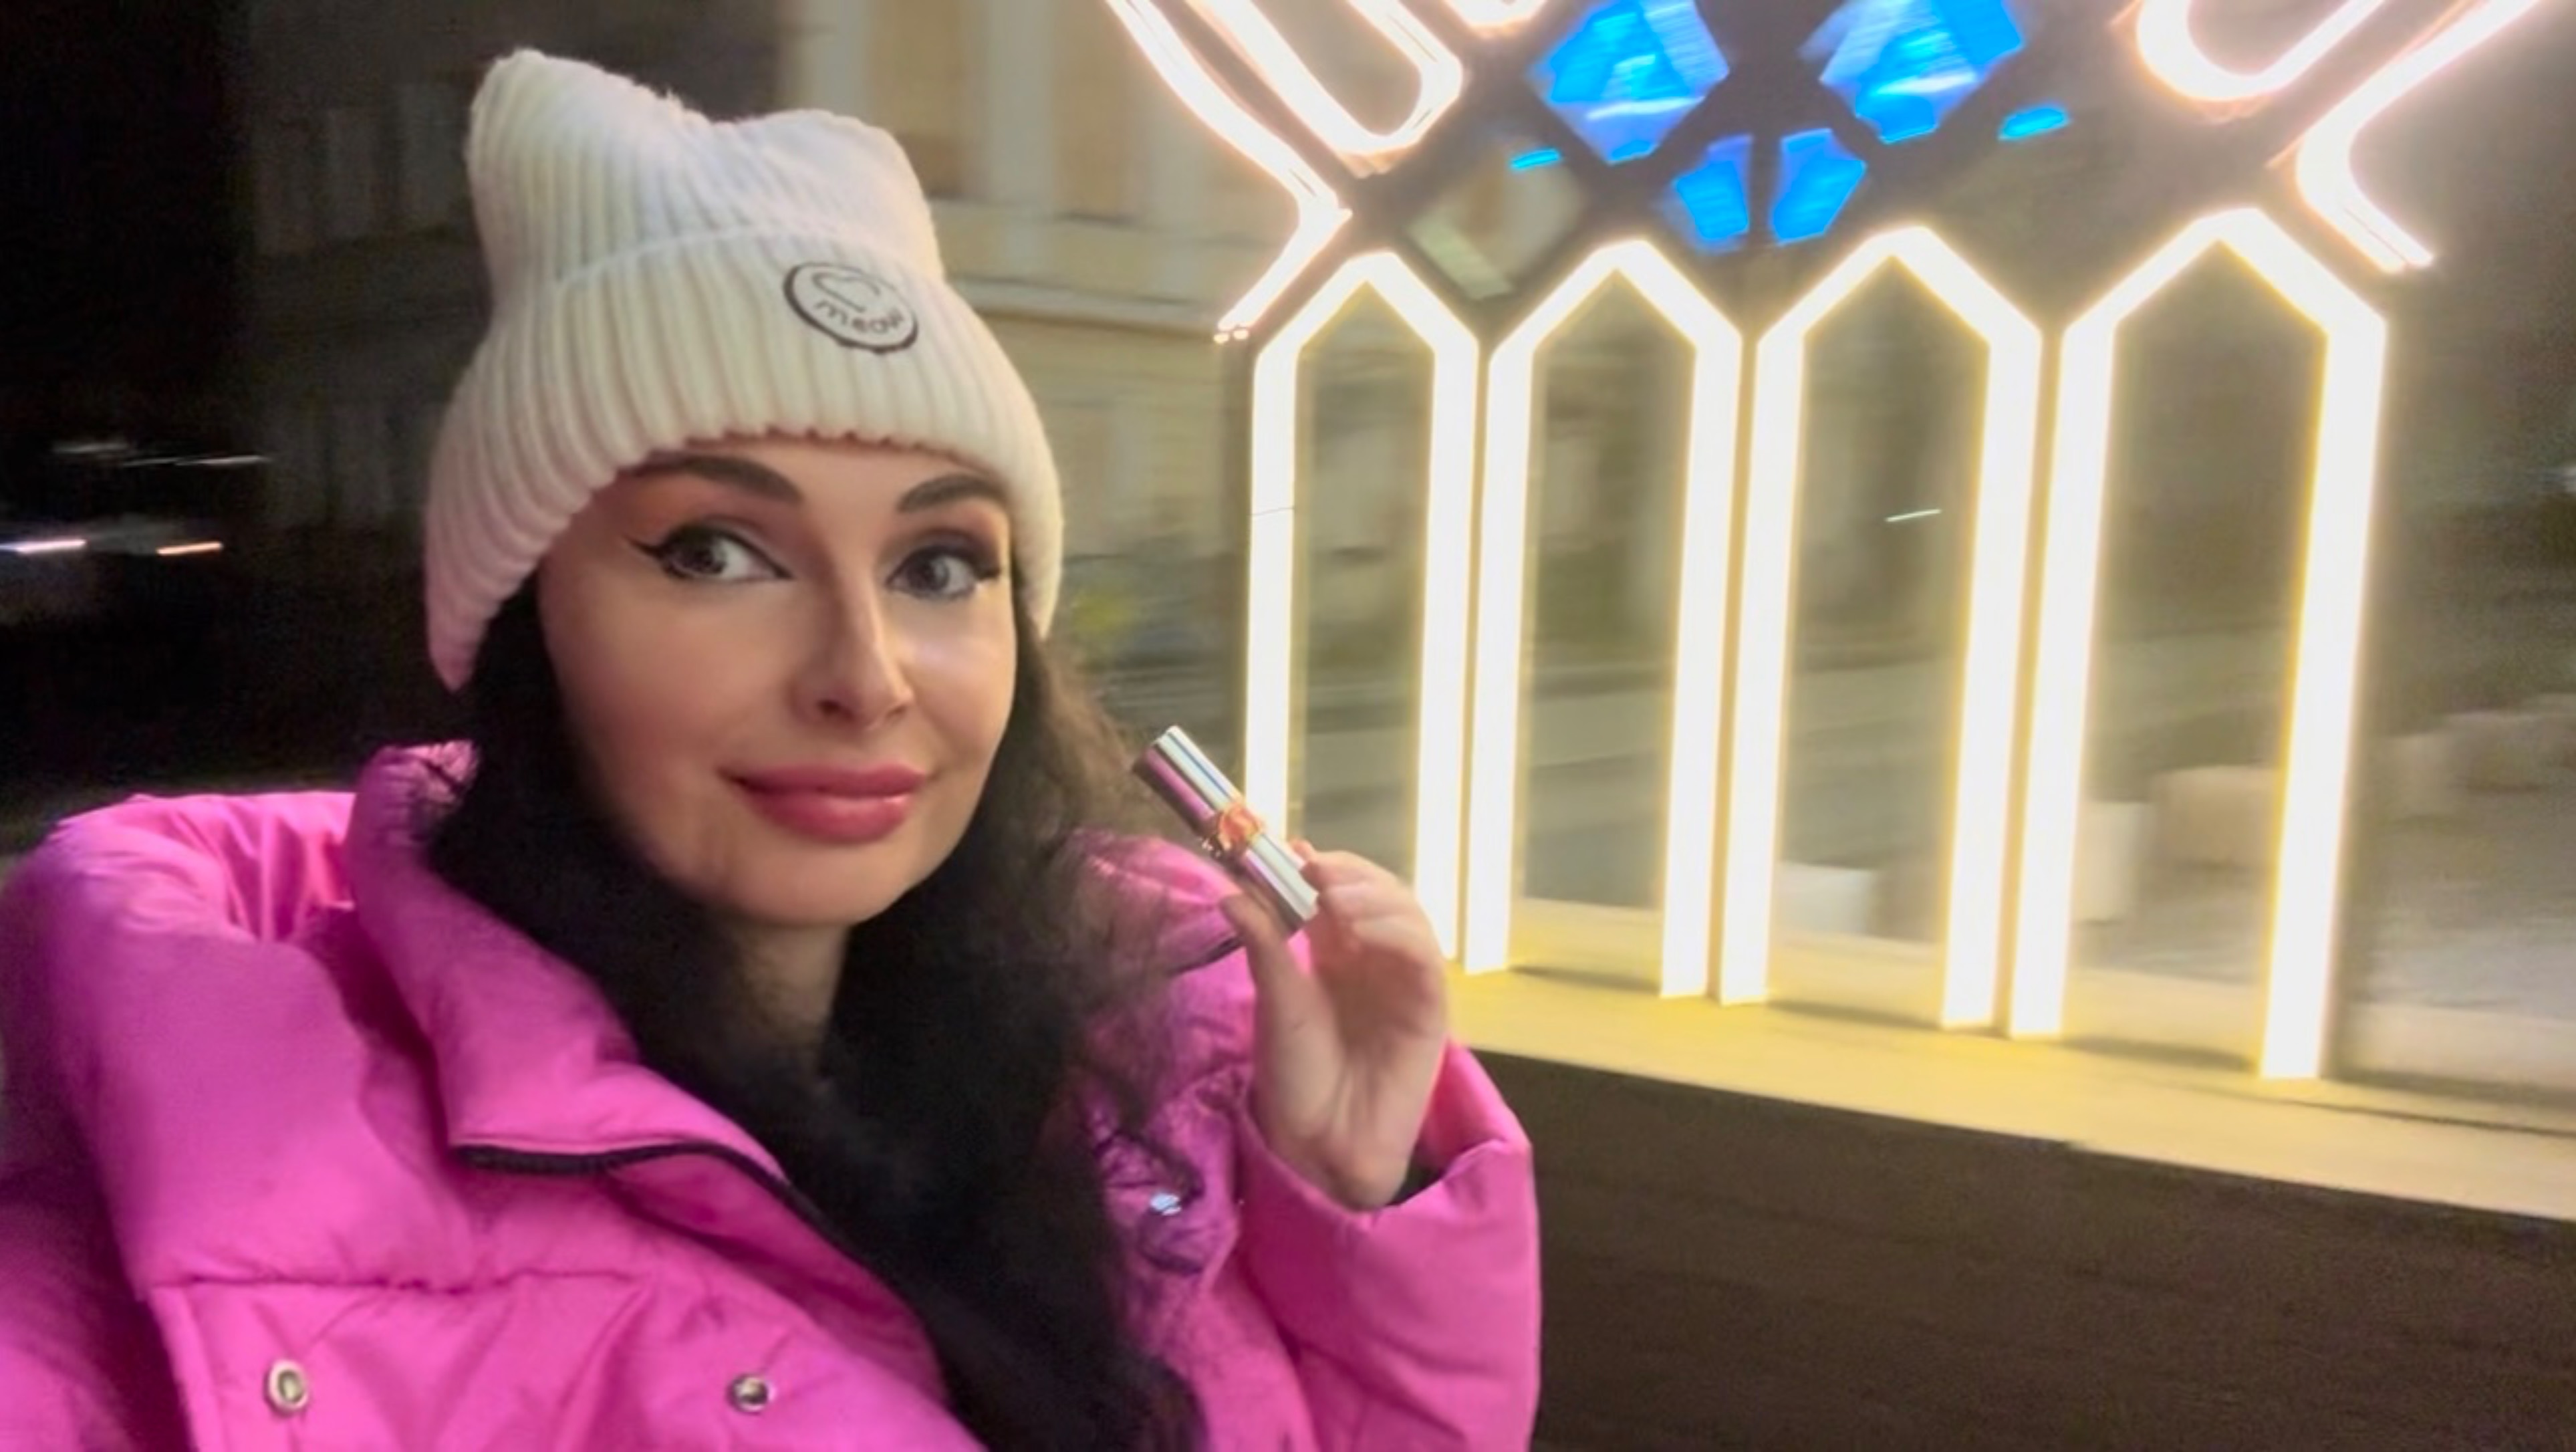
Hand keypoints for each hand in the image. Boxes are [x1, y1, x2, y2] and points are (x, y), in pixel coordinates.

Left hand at [1223, 843, 1450, 1211]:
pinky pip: (1425, 959)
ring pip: (1408, 916)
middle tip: (1312, 868)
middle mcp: (1373, 958)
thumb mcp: (1274, 1003)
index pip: (1336, 891)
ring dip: (1373, 896)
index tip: (1285, 850)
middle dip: (1347, 873)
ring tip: (1332, 894)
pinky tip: (1362, 927)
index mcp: (1334, 952)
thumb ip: (1265, 946)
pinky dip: (1398, 933)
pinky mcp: (1429, 1009)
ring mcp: (1404, 980)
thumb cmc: (1295, 1076)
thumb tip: (1231, 891)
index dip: (1317, 866)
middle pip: (1377, 894)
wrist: (1320, 1144)